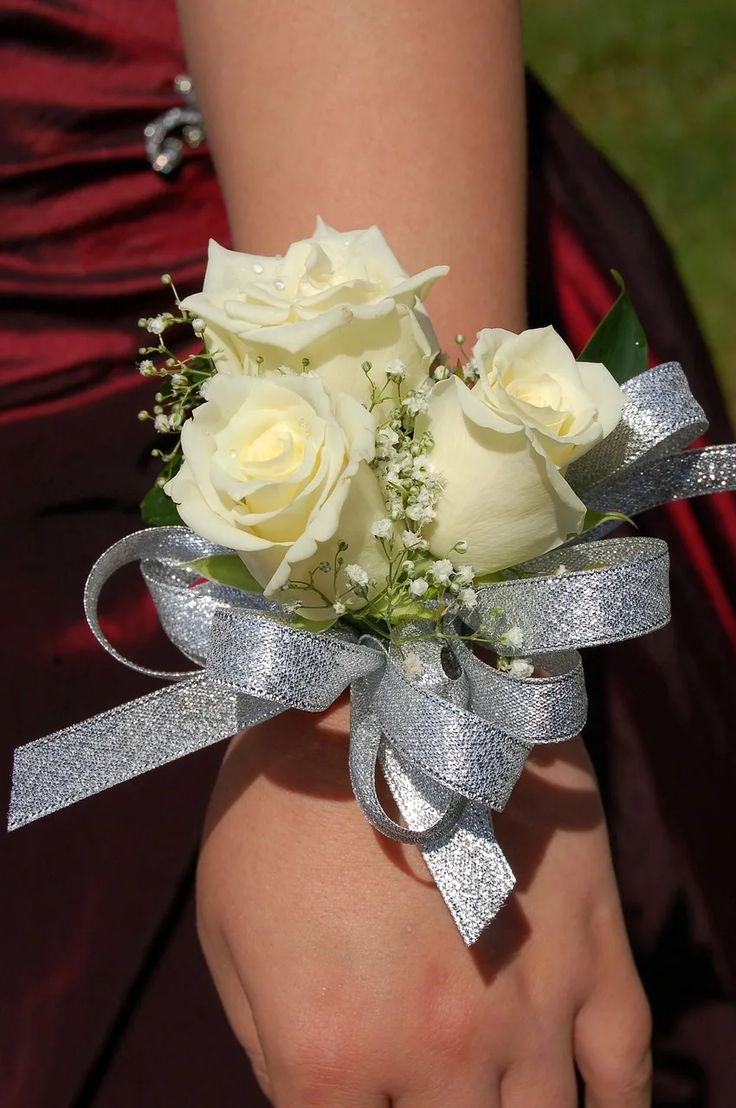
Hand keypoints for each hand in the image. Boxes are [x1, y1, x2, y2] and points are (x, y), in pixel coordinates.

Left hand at [196, 700, 651, 1106]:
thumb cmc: (281, 801)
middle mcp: (436, 1051)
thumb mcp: (227, 926)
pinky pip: (626, 1071)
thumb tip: (314, 1098)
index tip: (359, 1103)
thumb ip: (272, 1046)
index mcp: (328, 1054)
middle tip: (430, 1094)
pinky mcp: (591, 950)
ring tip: (492, 1097)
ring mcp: (525, 1006)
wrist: (372, 685)